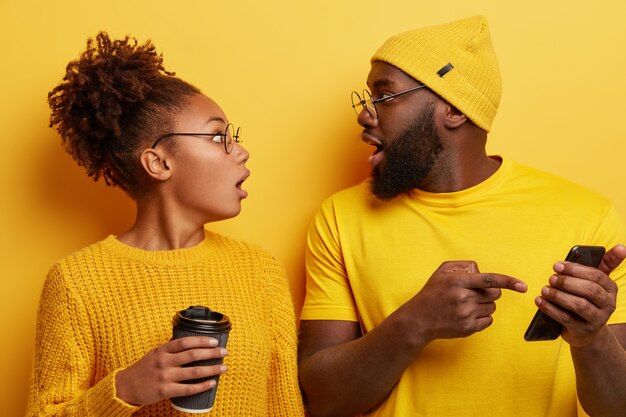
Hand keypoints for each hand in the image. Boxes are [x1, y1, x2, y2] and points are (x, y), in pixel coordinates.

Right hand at [115, 336, 227, 404]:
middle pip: (193, 354)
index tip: (215, 341)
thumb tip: (192, 344)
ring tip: (224, 368)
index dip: (202, 340)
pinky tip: (212, 383)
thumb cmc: (144, 369)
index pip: (186, 341)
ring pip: (194, 371)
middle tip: (224, 352)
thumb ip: (171, 349)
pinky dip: (202, 386)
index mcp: (163, 350)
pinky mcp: (165, 390)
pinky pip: (188, 388)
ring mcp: (165, 376)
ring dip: (212, 369)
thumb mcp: (155, 353)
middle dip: (212, 353)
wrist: (126, 386)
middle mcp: (165, 361)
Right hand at [403, 261, 527, 342]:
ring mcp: (466, 315)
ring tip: (466, 305)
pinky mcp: (467, 329)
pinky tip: (467, 315)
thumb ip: (463, 266)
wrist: (418, 319)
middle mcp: (463, 298)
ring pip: (492, 308)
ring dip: (484, 305)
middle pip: (494, 294)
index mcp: (458, 282)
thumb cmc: (432, 292)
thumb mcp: (442, 271)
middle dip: (490, 292)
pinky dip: (482, 317)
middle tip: (475, 293)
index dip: (508, 282)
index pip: (489, 280)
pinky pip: (488, 321)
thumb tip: (480, 271)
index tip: (523, 286)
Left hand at [536, 245, 625, 346]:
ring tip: (544, 289)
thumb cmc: (588, 298)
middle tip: (551, 278)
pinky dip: (550, 309)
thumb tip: (622, 247)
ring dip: (558, 296)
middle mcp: (608, 304)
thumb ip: (605, 263)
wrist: (586, 331)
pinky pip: (565, 319)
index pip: (596, 275)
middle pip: (589, 290)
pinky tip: (540, 301)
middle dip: (567, 282)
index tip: (557, 265)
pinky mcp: (583, 330)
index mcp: (611, 289)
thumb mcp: (596, 282)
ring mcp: (597, 319)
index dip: (575, 269)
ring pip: (579, 305)